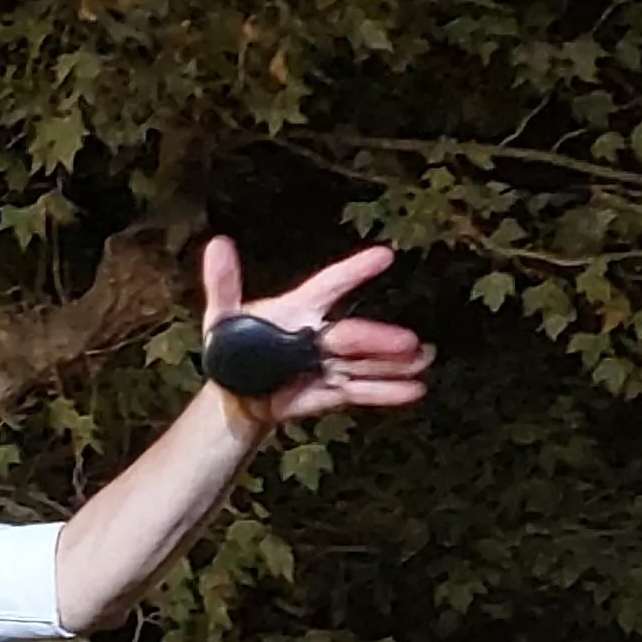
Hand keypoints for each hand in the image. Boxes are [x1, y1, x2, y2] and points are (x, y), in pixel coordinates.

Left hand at [202, 239, 431, 428]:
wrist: (234, 398)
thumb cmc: (232, 349)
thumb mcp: (221, 318)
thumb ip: (223, 284)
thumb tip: (217, 244)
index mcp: (298, 309)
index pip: (329, 285)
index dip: (354, 271)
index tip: (384, 256)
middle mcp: (320, 334)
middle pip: (352, 334)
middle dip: (379, 339)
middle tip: (407, 341)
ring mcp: (328, 363)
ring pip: (364, 363)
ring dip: (394, 365)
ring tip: (424, 360)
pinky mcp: (331, 391)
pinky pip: (359, 391)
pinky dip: (385, 392)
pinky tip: (414, 390)